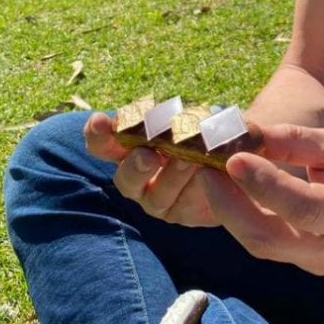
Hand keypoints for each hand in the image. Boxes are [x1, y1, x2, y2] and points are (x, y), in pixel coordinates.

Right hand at [83, 112, 219, 226]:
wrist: (226, 159)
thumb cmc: (198, 128)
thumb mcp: (185, 116)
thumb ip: (168, 115)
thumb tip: (164, 111)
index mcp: (127, 148)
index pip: (101, 144)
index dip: (97, 134)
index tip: (100, 121)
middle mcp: (135, 177)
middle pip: (125, 178)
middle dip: (135, 166)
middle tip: (149, 155)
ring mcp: (156, 199)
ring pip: (158, 195)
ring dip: (173, 175)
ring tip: (189, 159)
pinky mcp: (180, 213)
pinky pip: (185, 204)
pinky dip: (197, 188)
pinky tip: (208, 174)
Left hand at [202, 124, 323, 274]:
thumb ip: (296, 141)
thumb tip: (248, 134)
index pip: (303, 209)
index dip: (265, 186)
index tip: (232, 158)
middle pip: (269, 239)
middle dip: (229, 205)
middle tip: (205, 167)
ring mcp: (317, 265)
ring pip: (260, 245)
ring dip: (228, 211)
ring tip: (209, 175)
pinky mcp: (302, 265)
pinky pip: (264, 244)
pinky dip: (240, 218)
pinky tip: (227, 192)